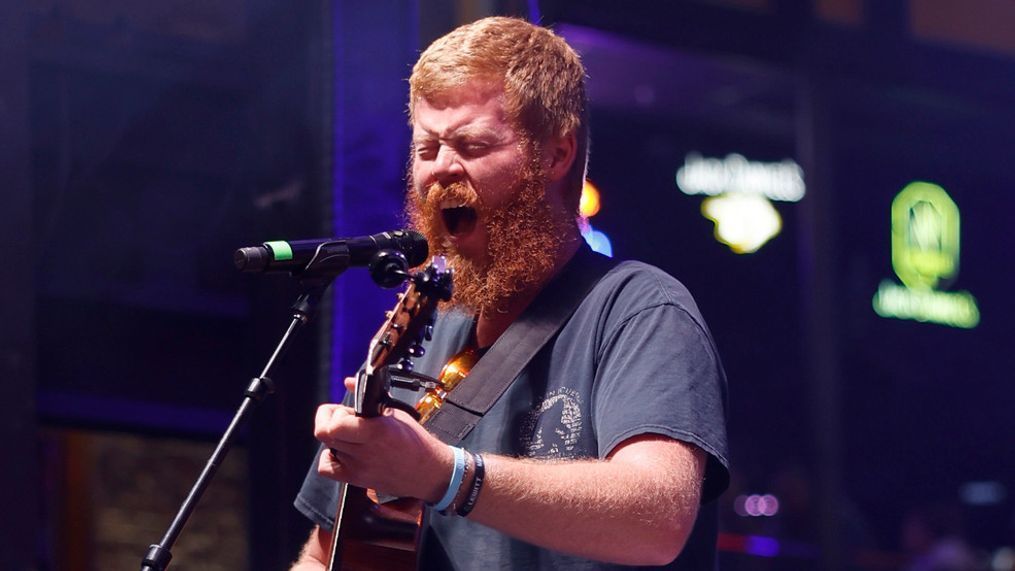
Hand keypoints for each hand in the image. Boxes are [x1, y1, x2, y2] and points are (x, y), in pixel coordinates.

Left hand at [314, 380, 451, 501]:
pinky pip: (326, 468)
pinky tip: (345, 453)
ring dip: (335, 439)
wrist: (427, 471)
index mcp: (375, 431)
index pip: (333, 425)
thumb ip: (366, 396)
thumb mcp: (396, 412)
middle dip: (332, 421)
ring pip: (327, 447)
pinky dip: (330, 458)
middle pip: (325, 434)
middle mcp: (364, 451)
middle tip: (346, 420)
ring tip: (352, 437)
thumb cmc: (415, 442)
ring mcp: (358, 467)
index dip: (332, 413)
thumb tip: (348, 382)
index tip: (343, 410)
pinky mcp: (356, 479)